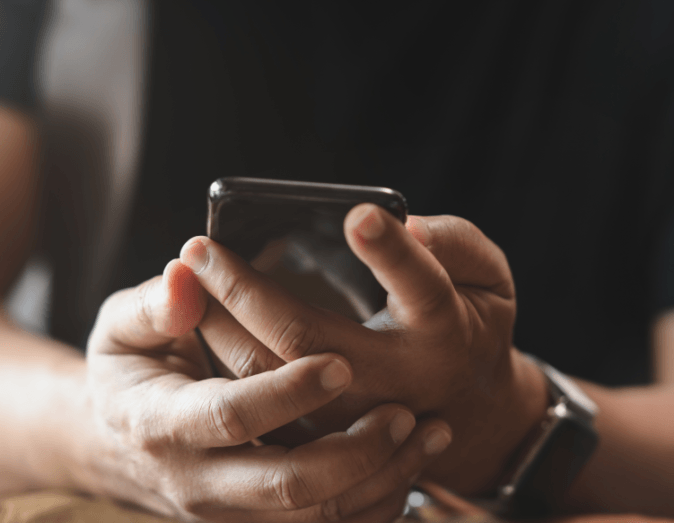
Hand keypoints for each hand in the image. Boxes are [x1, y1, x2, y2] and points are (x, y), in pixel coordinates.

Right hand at [84, 259, 450, 521]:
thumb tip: (186, 277)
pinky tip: (411, 462)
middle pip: (287, 487)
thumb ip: (154, 303)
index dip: (287, 393)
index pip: (232, 417)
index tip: (341, 364)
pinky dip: (376, 502)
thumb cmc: (131, 371)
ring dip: (379, 479)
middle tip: (404, 410)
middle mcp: (199, 482)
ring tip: (429, 430)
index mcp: (162, 424)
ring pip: (317, 518)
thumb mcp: (123, 329)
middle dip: (353, 452)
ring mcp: (232, 514)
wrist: (121, 442)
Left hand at [179, 204, 547, 496]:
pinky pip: (263, 407)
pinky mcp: (328, 436)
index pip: (422, 288)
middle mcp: (395, 380)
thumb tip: (409, 225)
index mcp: (443, 332)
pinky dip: (226, 360)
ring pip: (270, 377)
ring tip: (188, 278)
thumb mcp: (490, 278)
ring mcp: (354, 417)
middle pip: (307, 337)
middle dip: (244, 289)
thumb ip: (458, 245)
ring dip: (220, 326)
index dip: (392, 252)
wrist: (468, 408)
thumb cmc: (471, 325)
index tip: (357, 215)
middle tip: (199, 248)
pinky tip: (204, 324)